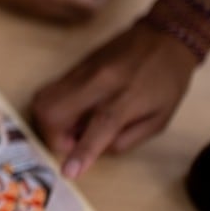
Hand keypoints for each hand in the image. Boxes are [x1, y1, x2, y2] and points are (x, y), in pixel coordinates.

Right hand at [32, 21, 198, 177]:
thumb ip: (126, 140)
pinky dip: (53, 109)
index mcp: (124, 98)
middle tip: (70, 141)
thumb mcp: (159, 119)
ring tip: (71, 127)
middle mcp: (96, 83)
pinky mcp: (72, 67)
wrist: (162, 37)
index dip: (80, 153)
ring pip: (43, 100)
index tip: (68, 173)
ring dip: (49, 122)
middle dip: (52, 136)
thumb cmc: (166, 82)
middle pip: (52, 111)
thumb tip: (94, 150)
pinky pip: (49, 92)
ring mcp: (80, 72)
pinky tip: (72, 113)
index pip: (97, 128)